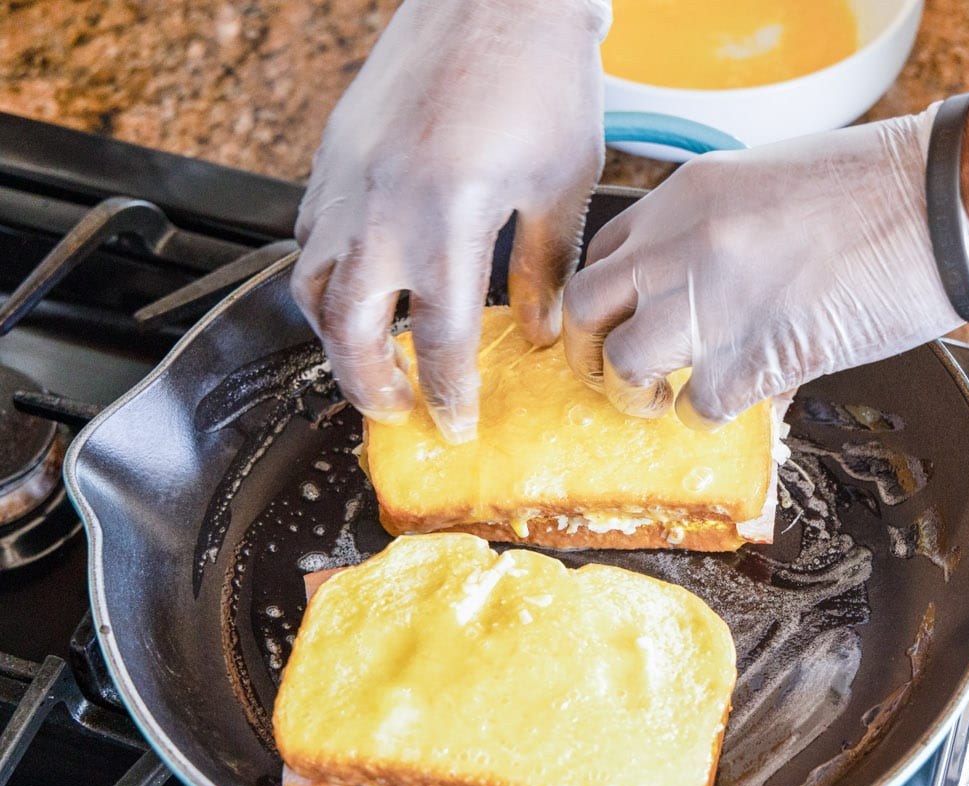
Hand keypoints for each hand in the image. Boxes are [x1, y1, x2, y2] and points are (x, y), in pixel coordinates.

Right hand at [291, 0, 609, 441]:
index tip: (454, 424)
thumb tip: (537, 333)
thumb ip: (543, 268)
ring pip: (312, 285)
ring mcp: (346, 180)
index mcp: (448, 220)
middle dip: (370, 385)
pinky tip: (363, 285)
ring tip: (373, 361)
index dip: (447, 394)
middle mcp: (381, 208)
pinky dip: (328, 275)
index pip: (440, 340)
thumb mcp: (561, 184)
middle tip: (398, 410)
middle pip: (348, 330)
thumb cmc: (540, 78)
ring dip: (336, 336)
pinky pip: (309, 234)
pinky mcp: (333, 155)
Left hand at [561, 103, 968, 429]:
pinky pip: (699, 408)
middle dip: (591, 351)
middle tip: (619, 374)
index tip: (620, 322)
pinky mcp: (749, 358)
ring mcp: (707, 304)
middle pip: (585, 308)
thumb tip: (703, 294)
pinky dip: (711, 416)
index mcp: (684, 196)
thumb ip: (716, 233)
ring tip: (666, 399)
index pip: (605, 254)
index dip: (607, 298)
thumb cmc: (879, 187)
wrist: (941, 203)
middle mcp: (678, 247)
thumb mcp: (768, 184)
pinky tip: (740, 401)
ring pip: (622, 365)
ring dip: (638, 393)